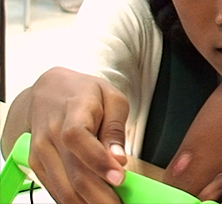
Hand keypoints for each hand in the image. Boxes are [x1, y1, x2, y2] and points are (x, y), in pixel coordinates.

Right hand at [2, 67, 128, 202]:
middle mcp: (52, 134)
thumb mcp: (112, 98)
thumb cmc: (85, 93)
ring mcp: (42, 151)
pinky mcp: (38, 165)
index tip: (119, 178)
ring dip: (88, 203)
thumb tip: (119, 158)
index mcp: (74, 111)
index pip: (79, 138)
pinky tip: (93, 202)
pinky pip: (56, 191)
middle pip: (74, 172)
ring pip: (64, 188)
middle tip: (121, 203)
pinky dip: (75, 202)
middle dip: (101, 196)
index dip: (98, 161)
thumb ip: (116, 128)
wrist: (51, 90)